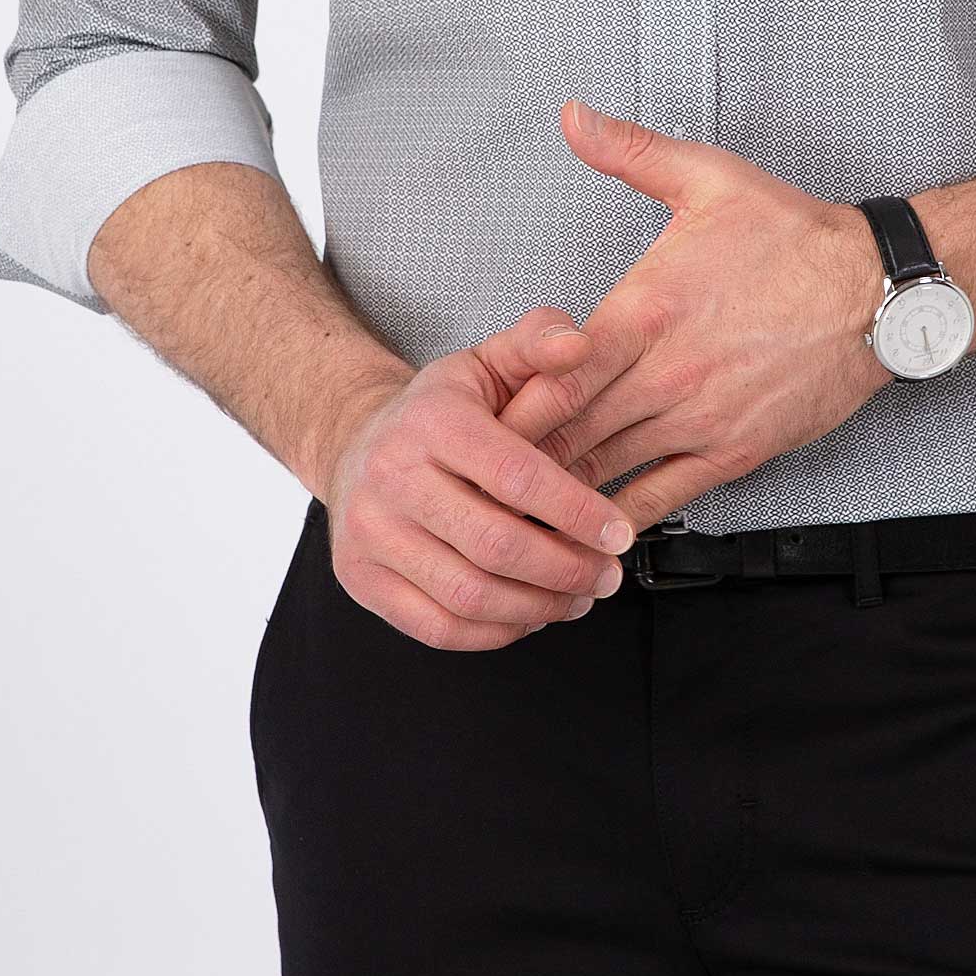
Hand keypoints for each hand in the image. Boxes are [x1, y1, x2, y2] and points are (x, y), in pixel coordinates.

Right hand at [320, 307, 638, 650]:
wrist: (356, 442)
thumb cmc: (438, 410)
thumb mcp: (488, 361)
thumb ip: (540, 341)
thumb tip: (579, 344)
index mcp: (432, 421)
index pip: (515, 476)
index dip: (577, 511)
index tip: (619, 534)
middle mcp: (392, 477)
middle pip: (495, 545)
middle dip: (566, 569)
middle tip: (606, 575)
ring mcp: (371, 534)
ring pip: (469, 596)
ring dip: (538, 606)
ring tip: (578, 596)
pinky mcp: (362, 579)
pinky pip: (438, 628)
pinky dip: (496, 633)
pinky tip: (529, 613)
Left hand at [493, 102, 892, 529]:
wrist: (876, 292)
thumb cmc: (795, 238)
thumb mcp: (708, 177)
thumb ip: (630, 150)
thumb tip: (574, 117)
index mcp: (650, 307)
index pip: (561, 367)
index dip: (516, 399)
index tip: (482, 415)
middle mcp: (668, 371)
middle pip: (573, 426)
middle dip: (525, 451)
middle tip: (480, 470)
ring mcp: (701, 418)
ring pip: (611, 466)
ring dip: (562, 487)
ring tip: (517, 505)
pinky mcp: (735, 452)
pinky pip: (666, 495)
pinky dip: (623, 514)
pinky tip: (593, 528)